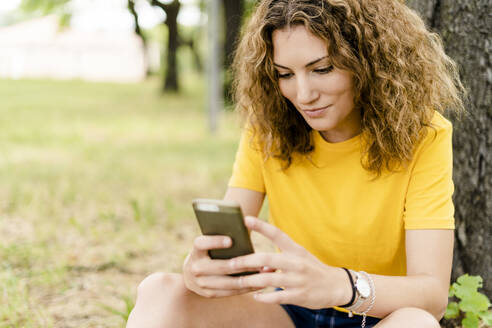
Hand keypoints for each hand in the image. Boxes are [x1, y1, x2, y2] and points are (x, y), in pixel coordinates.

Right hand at [182, 234, 263, 297]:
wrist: (191, 274)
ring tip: (264, 273)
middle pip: (221, 266)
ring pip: (228, 282)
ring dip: (248, 278)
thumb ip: (222, 238)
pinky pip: (230, 292)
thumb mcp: (210, 244)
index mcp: (196, 251)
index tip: (230, 240)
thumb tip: (245, 229)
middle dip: (242, 265)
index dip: (215, 242)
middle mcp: (194, 267)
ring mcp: (200, 283)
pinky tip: (259, 283)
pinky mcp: (209, 294)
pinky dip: (246, 288)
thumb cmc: (209, 252)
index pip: (201, 244)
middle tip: (259, 261)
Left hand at [228, 216, 350, 308]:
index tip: (245, 219)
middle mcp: (297, 263)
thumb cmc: (312, 269)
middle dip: (247, 261)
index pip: (277, 234)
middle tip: (231, 262)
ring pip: (269, 280)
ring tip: (239, 281)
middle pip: (267, 258)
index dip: (261, 226)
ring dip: (251, 281)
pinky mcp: (299, 296)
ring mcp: (298, 280)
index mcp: (295, 250)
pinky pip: (277, 297)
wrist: (336, 286)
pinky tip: (255, 296)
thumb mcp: (299, 258)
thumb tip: (259, 266)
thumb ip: (278, 258)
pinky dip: (264, 297)